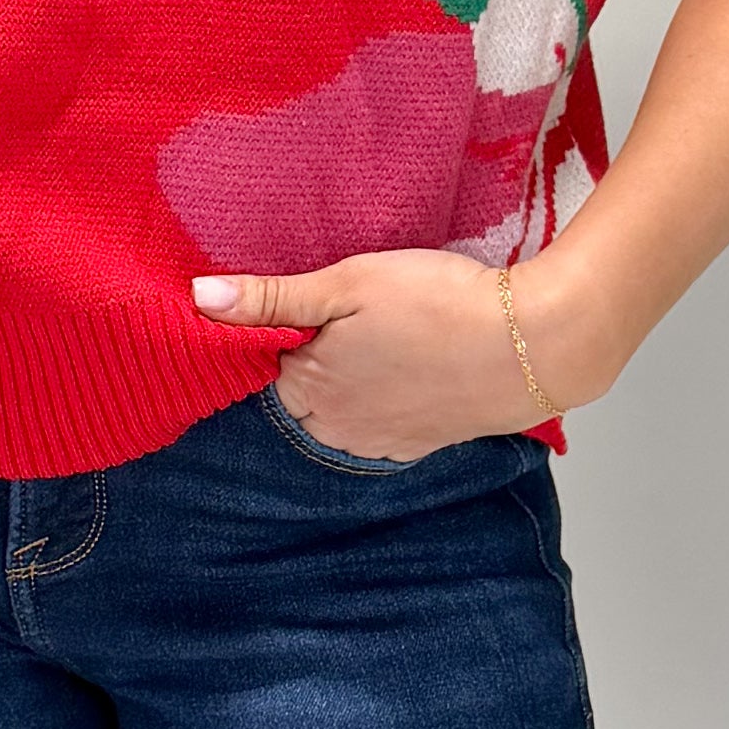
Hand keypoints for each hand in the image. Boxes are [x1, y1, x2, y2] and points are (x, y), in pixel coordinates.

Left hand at [191, 245, 587, 456]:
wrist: (531, 346)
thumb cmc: (438, 305)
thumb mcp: (346, 284)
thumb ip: (270, 298)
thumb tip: (197, 299)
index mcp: (307, 388)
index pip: (266, 357)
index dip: (288, 320)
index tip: (321, 294)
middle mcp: (335, 428)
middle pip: (302, 386)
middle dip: (318, 353)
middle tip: (361, 309)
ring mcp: (378, 442)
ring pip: (342, 406)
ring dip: (354, 376)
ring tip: (391, 333)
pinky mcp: (417, 444)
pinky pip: (381, 420)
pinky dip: (389, 395)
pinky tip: (414, 363)